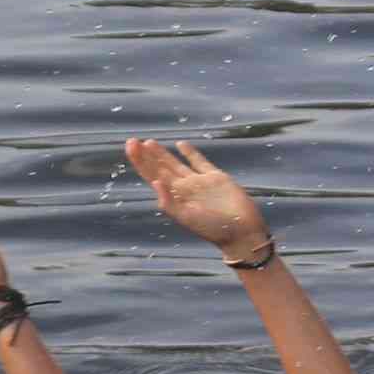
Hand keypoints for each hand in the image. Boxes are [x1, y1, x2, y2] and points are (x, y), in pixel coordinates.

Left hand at [124, 138, 270, 255]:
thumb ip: (169, 202)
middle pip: (160, 168)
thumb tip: (155, 182)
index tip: (131, 146)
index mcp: (174, 197)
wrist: (242, 232)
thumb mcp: (187, 218)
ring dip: (162, 153)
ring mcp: (199, 182)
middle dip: (146, 155)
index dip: (140, 161)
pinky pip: (199, 162)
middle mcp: (184, 188)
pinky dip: (190, 153)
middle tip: (132, 140)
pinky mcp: (216, 178)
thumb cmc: (214, 229)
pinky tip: (180, 145)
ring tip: (149, 142)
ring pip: (176, 163)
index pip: (152, 175)